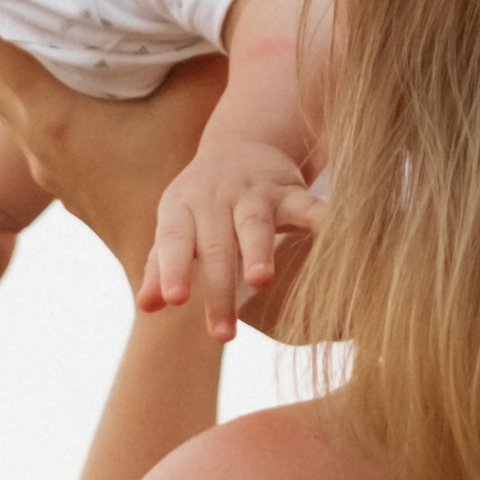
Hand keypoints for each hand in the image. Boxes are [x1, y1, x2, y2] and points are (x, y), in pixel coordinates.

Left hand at [0, 6, 227, 287]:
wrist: (173, 269)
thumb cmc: (185, 183)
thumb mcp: (198, 101)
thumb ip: (197, 47)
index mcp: (53, 115)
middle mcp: (35, 137)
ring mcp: (43, 160)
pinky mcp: (60, 174)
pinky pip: (20, 114)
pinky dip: (13, 78)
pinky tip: (37, 64)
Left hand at [142, 130, 308, 339]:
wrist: (240, 144)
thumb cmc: (202, 202)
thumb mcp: (176, 226)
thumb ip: (161, 266)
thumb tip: (146, 307)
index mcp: (182, 210)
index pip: (175, 242)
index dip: (173, 269)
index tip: (175, 301)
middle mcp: (216, 199)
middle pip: (216, 246)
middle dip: (220, 289)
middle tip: (222, 334)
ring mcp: (254, 194)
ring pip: (254, 223)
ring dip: (258, 251)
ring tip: (260, 280)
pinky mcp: (289, 191)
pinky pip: (306, 205)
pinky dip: (321, 218)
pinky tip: (333, 234)